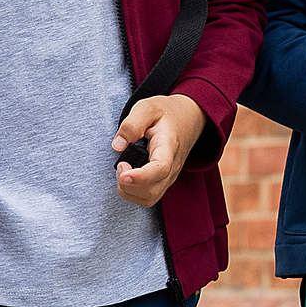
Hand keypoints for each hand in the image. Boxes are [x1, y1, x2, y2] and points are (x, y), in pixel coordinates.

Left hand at [113, 93, 207, 207]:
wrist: (188, 119)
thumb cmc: (166, 113)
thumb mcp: (148, 107)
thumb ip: (131, 124)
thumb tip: (117, 146)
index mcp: (168, 146)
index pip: (160, 168)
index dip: (140, 176)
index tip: (123, 174)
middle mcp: (172, 167)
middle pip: (152, 191)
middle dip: (128, 185)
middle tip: (121, 164)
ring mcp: (169, 177)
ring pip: (149, 199)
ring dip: (128, 190)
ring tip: (124, 169)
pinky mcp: (163, 182)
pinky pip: (147, 198)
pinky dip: (131, 193)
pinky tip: (128, 175)